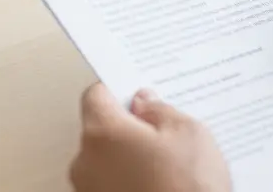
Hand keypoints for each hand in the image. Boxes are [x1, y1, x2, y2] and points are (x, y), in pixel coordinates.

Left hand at [69, 83, 231, 191]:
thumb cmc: (187, 188)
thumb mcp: (188, 132)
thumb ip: (160, 110)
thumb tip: (145, 104)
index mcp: (102, 132)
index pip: (95, 95)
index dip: (119, 90)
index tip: (138, 93)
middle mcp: (85, 162)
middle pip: (100, 129)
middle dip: (129, 127)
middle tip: (164, 132)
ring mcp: (90, 190)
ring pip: (107, 160)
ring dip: (130, 157)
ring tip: (169, 166)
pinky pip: (112, 183)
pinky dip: (131, 180)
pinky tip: (162, 184)